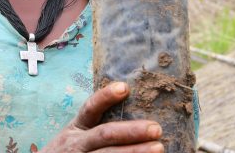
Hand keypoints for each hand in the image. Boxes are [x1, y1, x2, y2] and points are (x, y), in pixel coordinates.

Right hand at [41, 82, 163, 152]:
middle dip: (132, 131)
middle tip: (157, 128)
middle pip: (105, 134)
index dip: (105, 97)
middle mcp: (78, 144)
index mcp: (77, 128)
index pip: (90, 108)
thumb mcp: (75, 136)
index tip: (125, 87)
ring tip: (159, 148)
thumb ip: (96, 126)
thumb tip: (131, 110)